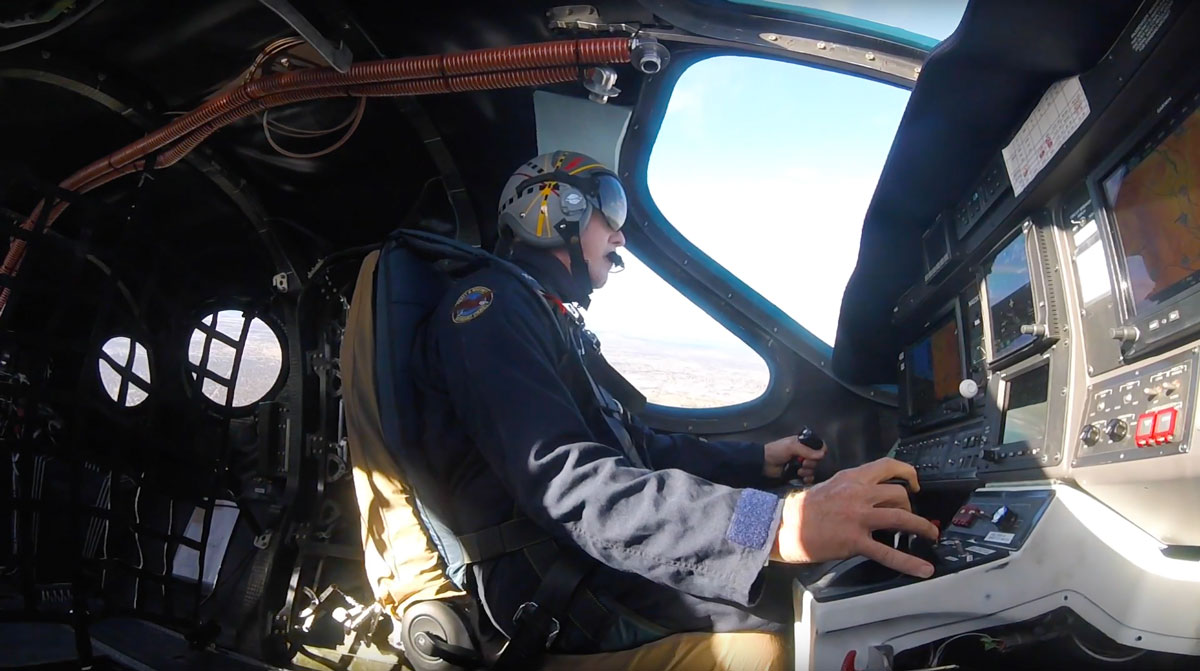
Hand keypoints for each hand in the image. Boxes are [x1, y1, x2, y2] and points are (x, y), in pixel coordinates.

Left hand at [763, 433, 826, 482]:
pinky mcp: (798, 474)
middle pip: (818, 459)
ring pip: (813, 469)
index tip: (817, 456)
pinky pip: (809, 478)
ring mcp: (801, 464)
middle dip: (811, 463)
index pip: (819, 446)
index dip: (821, 451)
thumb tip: (823, 454)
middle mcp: (804, 453)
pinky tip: (802, 478)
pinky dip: (808, 479)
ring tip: (798, 470)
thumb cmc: (776, 451)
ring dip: (808, 471)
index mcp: (803, 444)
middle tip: (802, 462)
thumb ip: (807, 450)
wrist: (764, 464)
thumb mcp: (791, 447)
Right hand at [771, 457, 938, 577]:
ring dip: (922, 527)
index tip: (914, 483)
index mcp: (852, 478)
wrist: (782, 525)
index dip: (908, 473)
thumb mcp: (829, 485)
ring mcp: (858, 517)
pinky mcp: (854, 541)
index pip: (888, 466)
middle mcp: (858, 494)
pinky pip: (887, 552)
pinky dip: (909, 562)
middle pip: (899, 493)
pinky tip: (922, 569)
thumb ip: (852, 487)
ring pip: (901, 517)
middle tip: (911, 517)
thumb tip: (871, 495)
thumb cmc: (802, 508)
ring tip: (930, 534)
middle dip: (911, 506)